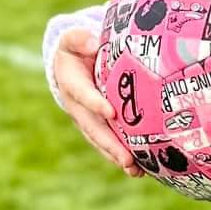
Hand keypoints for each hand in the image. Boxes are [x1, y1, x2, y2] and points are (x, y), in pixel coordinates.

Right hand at [52, 26, 141, 175]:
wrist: (71, 66)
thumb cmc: (77, 49)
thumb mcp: (74, 39)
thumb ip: (80, 40)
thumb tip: (93, 43)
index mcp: (72, 84)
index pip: (83, 94)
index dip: (95, 103)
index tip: (111, 112)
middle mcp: (78, 108)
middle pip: (94, 128)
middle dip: (110, 144)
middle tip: (126, 158)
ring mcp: (88, 120)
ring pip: (101, 141)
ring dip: (117, 156)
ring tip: (134, 170)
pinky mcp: (99, 128)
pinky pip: (108, 144)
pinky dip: (121, 157)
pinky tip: (139, 170)